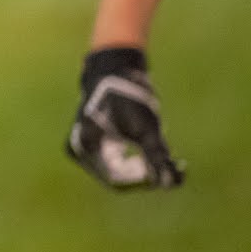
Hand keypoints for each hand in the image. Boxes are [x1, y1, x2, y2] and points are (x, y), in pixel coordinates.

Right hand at [66, 47, 184, 189]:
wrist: (114, 68)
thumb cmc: (128, 98)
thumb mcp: (146, 130)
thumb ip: (158, 159)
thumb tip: (170, 183)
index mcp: (85, 148)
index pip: (115, 181)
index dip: (142, 180)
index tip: (166, 172)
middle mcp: (80, 150)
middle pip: (116, 177)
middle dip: (143, 174)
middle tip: (168, 165)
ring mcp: (85, 145)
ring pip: (117, 170)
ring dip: (140, 167)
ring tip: (160, 156)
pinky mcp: (94, 140)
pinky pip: (114, 161)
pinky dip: (133, 160)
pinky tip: (149, 151)